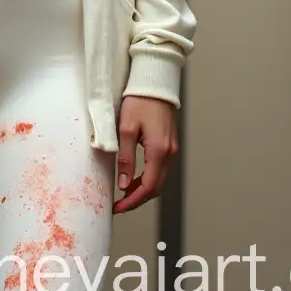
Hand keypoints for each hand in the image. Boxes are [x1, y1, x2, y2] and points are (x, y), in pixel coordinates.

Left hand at [113, 95, 177, 213]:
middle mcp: (169, 153)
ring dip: (142, 190)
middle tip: (119, 205)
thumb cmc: (139, 101)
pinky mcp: (169, 144)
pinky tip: (134, 178)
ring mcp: (171, 149)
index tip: (118, 208)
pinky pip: (160, 169)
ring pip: (159, 179)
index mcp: (159, 151)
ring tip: (123, 194)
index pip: (148, 188)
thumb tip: (124, 184)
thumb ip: (126, 158)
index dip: (133, 202)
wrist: (154, 82)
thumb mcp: (126, 129)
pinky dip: (148, 178)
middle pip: (156, 188)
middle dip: (137, 199)